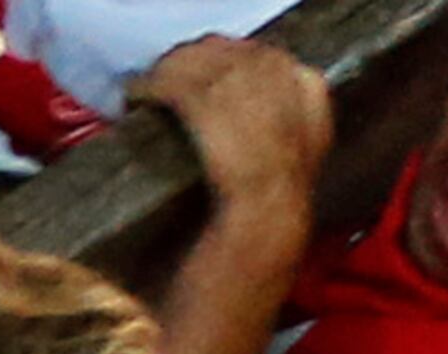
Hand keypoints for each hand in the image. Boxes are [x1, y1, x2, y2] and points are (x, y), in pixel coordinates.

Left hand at [128, 36, 329, 220]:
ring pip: (186, 60)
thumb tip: (280, 108)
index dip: (235, 72)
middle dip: (199, 70)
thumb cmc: (287, 190)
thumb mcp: (309, 143)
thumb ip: (298, 112)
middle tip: (184, 91)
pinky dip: (144, 89)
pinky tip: (138, 98)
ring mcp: (228, 76)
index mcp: (297, 76)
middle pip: (219, 50)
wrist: (269, 209)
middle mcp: (264, 64)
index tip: (222, 87)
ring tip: (155, 93)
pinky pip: (160, 80)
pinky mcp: (193, 91)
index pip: (256, 56)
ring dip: (167, 75)